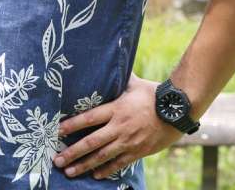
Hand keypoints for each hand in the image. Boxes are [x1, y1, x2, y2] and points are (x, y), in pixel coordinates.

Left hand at [54, 74, 182, 179]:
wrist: (177, 112)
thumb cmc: (154, 95)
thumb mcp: (135, 84)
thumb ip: (120, 78)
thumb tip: (111, 59)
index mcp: (116, 109)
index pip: (89, 118)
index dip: (72, 125)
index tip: (57, 131)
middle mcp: (119, 127)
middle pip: (91, 142)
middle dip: (72, 152)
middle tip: (57, 159)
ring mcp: (128, 141)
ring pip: (102, 156)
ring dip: (84, 165)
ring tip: (69, 171)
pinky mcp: (138, 152)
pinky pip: (118, 164)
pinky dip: (105, 170)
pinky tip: (95, 175)